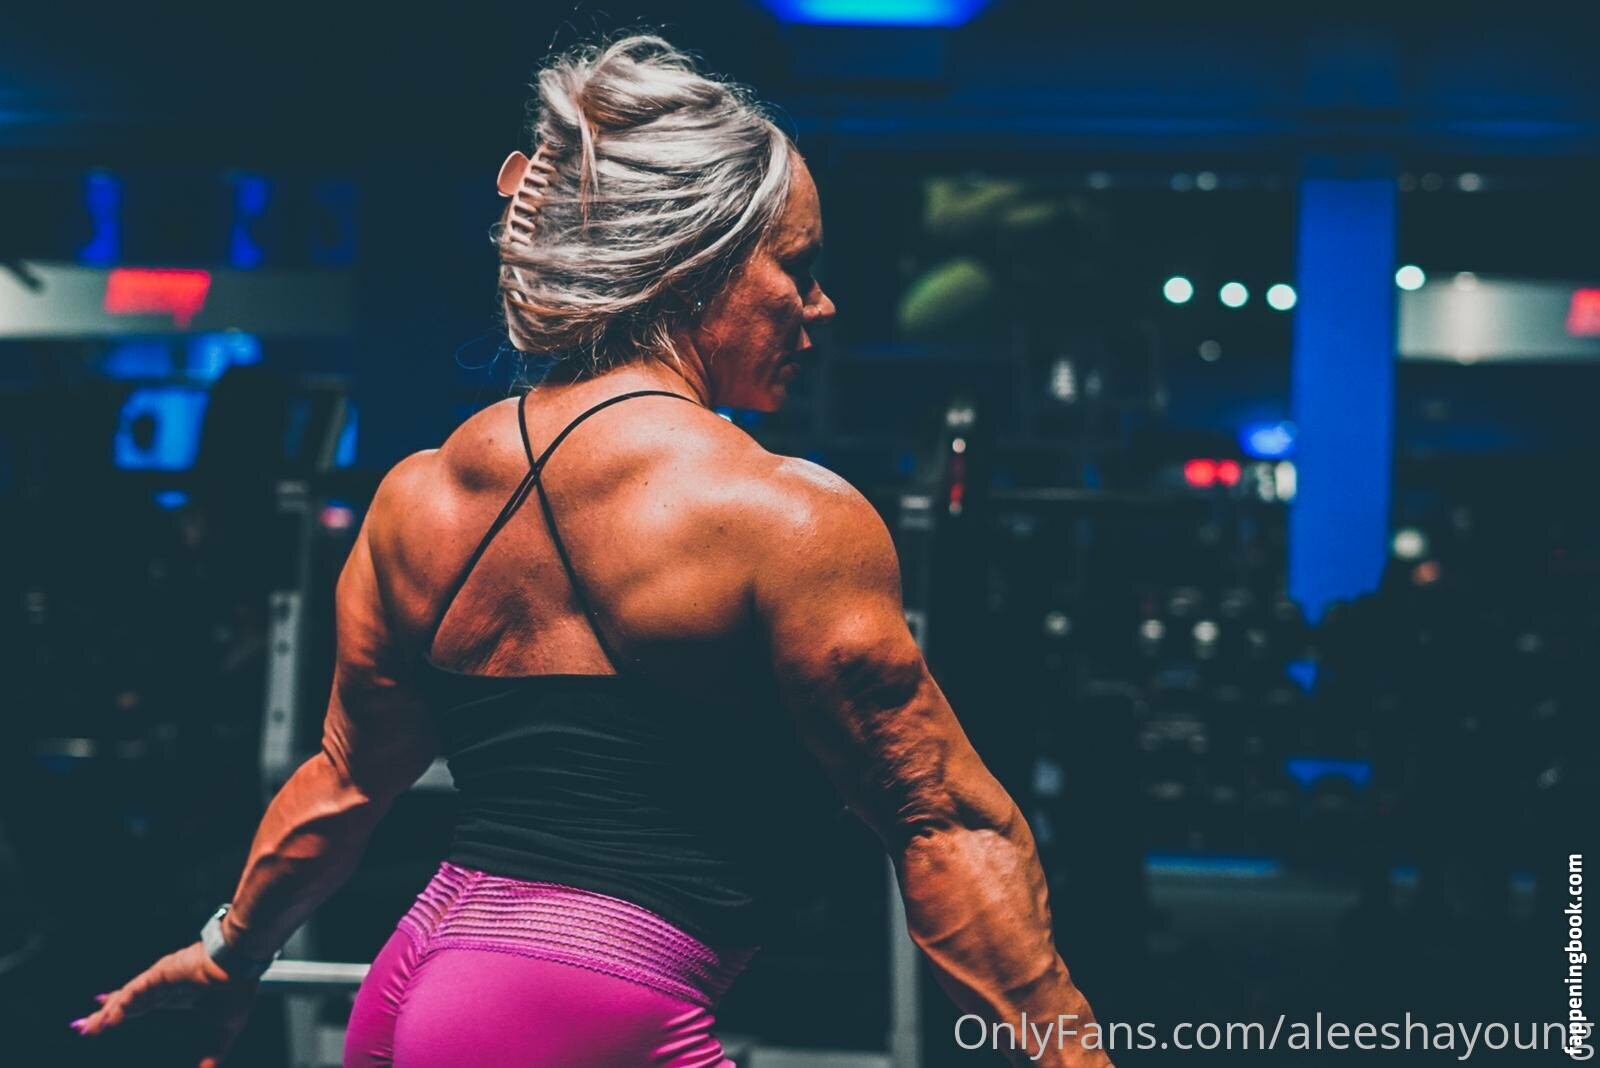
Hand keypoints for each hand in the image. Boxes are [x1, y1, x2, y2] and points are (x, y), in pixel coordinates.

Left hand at [71, 940, 261, 1067]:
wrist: (244, 964)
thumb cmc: (238, 989)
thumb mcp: (223, 1031)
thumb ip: (212, 1055)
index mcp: (178, 994)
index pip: (143, 1002)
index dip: (124, 1010)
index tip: (107, 1018)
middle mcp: (165, 985)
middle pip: (127, 1001)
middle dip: (105, 1015)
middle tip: (83, 1027)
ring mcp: (161, 979)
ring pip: (126, 997)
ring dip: (106, 1013)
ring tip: (85, 1027)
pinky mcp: (160, 974)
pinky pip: (133, 991)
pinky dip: (118, 1004)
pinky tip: (105, 1016)